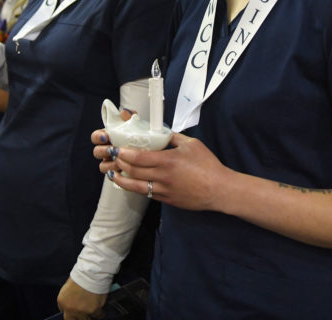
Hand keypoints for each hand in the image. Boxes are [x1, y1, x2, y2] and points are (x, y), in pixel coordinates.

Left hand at [57, 277, 106, 319]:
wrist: (93, 271)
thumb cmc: (82, 274)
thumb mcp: (69, 285)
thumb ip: (69, 296)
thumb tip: (75, 301)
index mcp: (62, 301)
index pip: (64, 312)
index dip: (72, 310)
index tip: (76, 309)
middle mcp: (70, 308)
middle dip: (78, 317)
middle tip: (84, 313)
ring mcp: (82, 311)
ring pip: (86, 319)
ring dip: (89, 316)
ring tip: (93, 311)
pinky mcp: (94, 310)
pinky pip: (98, 316)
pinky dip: (100, 313)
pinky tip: (101, 309)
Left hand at [106, 133, 231, 211]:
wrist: (218, 189)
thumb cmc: (208, 165)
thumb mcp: (191, 144)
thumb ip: (173, 137)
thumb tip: (160, 132)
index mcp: (168, 161)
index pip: (138, 157)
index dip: (123, 153)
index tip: (116, 148)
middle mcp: (162, 177)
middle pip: (133, 171)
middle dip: (119, 163)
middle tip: (113, 157)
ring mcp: (163, 190)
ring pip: (135, 186)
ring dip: (121, 180)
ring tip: (113, 174)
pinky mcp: (166, 200)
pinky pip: (146, 193)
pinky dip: (134, 188)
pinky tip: (130, 183)